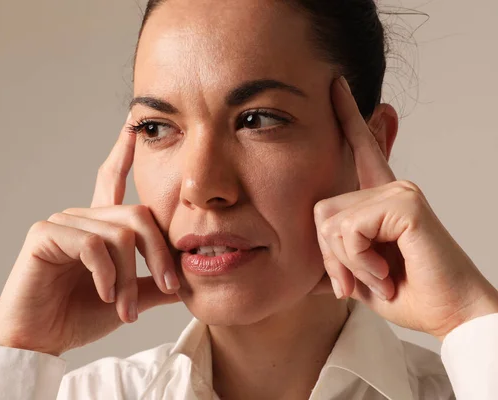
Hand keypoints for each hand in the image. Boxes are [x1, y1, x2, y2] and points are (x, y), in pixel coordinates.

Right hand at [0, 115, 180, 355]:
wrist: (40, 341)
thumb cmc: (77, 316)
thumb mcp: (128, 298)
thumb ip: (155, 285)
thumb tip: (189, 279)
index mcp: (98, 226)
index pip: (111, 180)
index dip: (122, 153)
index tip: (131, 126)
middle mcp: (81, 217)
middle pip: (138, 216)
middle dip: (159, 255)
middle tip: (169, 287)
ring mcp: (62, 222)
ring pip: (120, 235)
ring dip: (130, 278)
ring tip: (126, 309)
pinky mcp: (45, 234)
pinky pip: (93, 244)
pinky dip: (106, 275)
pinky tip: (103, 295)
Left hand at [310, 77, 497, 340]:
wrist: (448, 314)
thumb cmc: (409, 293)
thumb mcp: (358, 275)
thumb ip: (333, 262)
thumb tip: (303, 277)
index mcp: (380, 200)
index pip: (360, 151)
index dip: (347, 118)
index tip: (335, 85)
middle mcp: (390, 188)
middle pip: (321, 208)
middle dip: (329, 255)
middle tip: (354, 282)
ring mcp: (399, 191)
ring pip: (331, 222)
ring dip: (346, 262)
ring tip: (376, 277)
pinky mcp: (405, 202)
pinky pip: (349, 229)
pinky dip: (358, 261)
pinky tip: (384, 272)